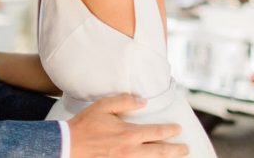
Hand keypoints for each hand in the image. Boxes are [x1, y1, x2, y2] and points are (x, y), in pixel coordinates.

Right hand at [68, 94, 187, 156]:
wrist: (68, 146)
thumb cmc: (85, 125)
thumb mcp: (104, 106)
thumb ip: (125, 101)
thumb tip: (143, 101)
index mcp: (129, 133)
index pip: (156, 132)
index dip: (170, 131)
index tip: (178, 129)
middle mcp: (131, 151)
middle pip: (160, 151)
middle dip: (175, 150)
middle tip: (185, 149)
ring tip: (175, 157)